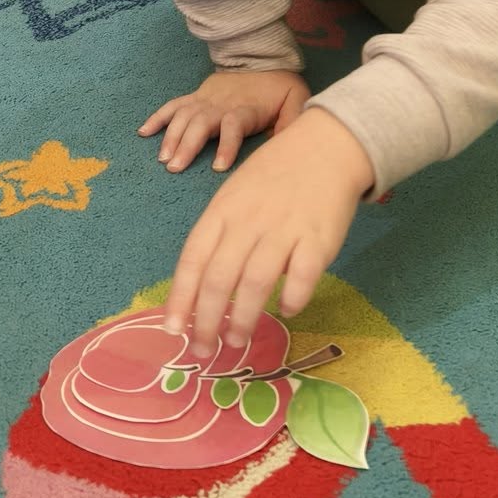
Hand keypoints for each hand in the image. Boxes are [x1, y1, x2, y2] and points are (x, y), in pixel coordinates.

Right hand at [141, 67, 310, 174]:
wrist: (261, 58)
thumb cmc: (278, 88)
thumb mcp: (296, 100)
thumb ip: (294, 120)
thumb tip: (290, 144)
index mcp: (245, 108)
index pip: (233, 126)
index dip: (226, 146)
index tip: (218, 167)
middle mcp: (220, 104)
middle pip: (200, 122)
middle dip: (186, 145)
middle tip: (174, 167)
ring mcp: (204, 99)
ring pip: (183, 116)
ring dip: (170, 136)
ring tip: (162, 158)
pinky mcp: (195, 96)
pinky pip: (173, 106)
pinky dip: (157, 118)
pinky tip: (143, 132)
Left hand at [162, 107, 373, 357]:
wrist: (325, 146)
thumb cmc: (273, 176)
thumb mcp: (234, 196)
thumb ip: (220, 237)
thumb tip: (203, 289)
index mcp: (222, 211)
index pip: (193, 259)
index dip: (180, 297)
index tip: (172, 329)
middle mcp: (249, 222)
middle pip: (220, 277)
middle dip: (207, 320)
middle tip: (204, 350)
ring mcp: (284, 229)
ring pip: (256, 281)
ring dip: (244, 317)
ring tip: (237, 340)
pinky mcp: (318, 238)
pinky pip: (303, 276)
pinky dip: (293, 297)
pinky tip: (287, 310)